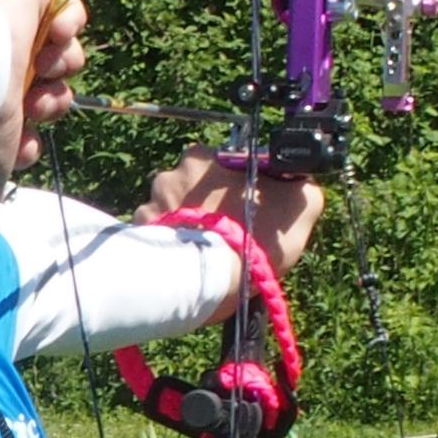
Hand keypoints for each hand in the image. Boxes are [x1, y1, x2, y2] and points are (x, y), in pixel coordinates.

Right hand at [0, 0, 87, 247]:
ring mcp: (12, 32)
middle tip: (33, 105)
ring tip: (39, 69)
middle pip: (50, 91)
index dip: (34, 138)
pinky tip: (50, 34)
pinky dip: (69, 22)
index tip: (25, 146)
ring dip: (59, 68)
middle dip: (50, 104)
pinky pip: (66, 5)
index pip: (27, 124)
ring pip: (64, 55)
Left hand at [145, 145, 326, 280]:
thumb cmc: (254, 239)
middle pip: (193, 186)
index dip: (235, 186)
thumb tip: (299, 180)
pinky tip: (183, 259)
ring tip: (202, 250)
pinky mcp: (138, 234)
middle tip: (223, 231)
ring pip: (171, 210)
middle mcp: (171, 174)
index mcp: (204, 157)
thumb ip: (298, 186)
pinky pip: (155, 234)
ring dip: (184, 224)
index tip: (243, 207)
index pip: (222, 164)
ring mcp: (150, 203)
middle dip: (206, 205)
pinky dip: (167, 244)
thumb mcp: (299, 207)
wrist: (210, 280)